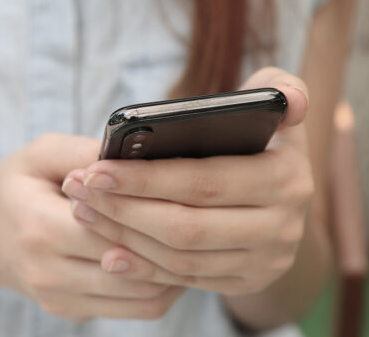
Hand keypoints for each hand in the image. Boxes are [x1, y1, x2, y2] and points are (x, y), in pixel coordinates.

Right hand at [0, 133, 184, 320]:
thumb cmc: (18, 186)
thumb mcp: (40, 154)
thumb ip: (84, 151)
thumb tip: (136, 154)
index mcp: (38, 227)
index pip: (112, 228)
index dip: (152, 211)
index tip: (185, 190)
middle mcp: (48, 272)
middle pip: (133, 266)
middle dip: (172, 241)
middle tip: (204, 216)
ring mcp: (60, 299)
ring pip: (142, 297)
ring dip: (176, 270)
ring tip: (196, 239)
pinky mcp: (73, 313)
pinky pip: (135, 309)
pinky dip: (162, 286)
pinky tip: (174, 259)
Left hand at [61, 67, 312, 295]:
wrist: (282, 193)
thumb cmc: (262, 136)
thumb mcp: (276, 105)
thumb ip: (280, 87)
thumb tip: (289, 99)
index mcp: (286, 178)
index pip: (204, 182)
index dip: (146, 178)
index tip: (96, 168)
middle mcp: (283, 227)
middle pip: (187, 226)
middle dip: (124, 209)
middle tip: (79, 190)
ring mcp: (267, 261)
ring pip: (181, 257)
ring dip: (125, 238)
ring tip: (85, 211)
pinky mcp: (247, 281)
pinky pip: (187, 280)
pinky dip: (144, 268)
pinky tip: (109, 251)